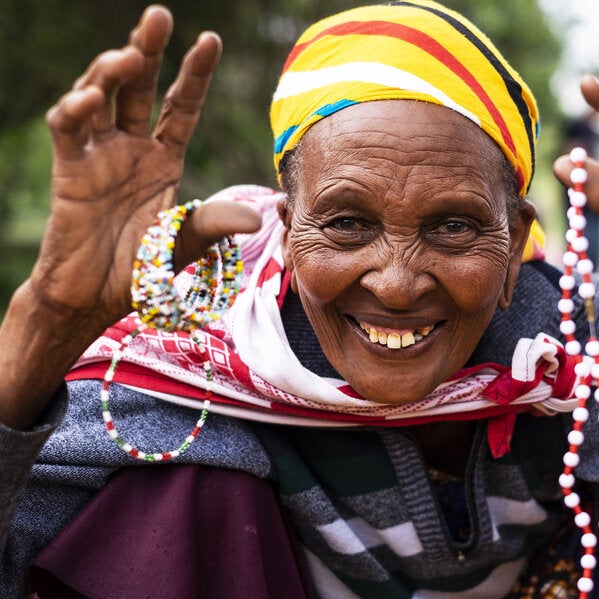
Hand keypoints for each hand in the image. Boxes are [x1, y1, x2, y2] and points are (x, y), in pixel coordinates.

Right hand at [33, 6, 259, 330]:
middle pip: (140, 87)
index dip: (194, 73)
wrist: (97, 296)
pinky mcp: (69, 169)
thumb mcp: (186, 240)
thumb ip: (215, 222)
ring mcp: (99, 155)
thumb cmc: (143, 267)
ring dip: (111, 72)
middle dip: (148, 50)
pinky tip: (90, 98)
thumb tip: (257, 217)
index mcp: (164, 157)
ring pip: (102, 97)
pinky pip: (69, 130)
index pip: (182, 105)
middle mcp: (132, 148)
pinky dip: (76, 110)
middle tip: (159, 16)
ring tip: (129, 54)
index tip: (210, 40)